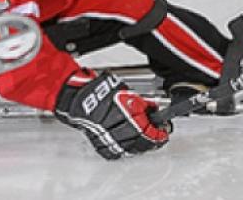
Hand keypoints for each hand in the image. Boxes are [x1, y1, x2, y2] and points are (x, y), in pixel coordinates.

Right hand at [55, 70, 169, 159]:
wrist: (78, 98)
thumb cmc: (99, 92)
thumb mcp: (125, 91)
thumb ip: (140, 102)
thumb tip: (151, 107)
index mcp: (129, 117)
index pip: (151, 130)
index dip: (160, 131)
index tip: (164, 130)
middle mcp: (120, 131)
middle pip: (142, 142)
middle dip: (151, 138)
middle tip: (156, 135)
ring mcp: (109, 139)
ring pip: (130, 149)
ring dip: (139, 145)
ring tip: (143, 140)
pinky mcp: (100, 144)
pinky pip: (115, 152)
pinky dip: (122, 149)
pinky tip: (126, 145)